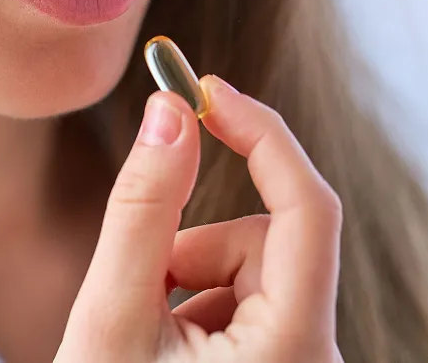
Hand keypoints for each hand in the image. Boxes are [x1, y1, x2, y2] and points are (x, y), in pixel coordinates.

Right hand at [55, 75, 343, 362]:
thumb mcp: (112, 315)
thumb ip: (142, 211)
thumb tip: (169, 113)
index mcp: (292, 348)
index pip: (307, 208)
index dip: (260, 135)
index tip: (207, 92)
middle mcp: (315, 357)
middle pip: (264, 241)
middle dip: (193, 246)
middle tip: (139, 290)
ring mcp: (299, 361)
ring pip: (250, 266)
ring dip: (188, 275)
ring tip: (146, 329)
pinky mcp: (280, 362)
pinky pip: (247, 295)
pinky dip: (197, 298)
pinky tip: (165, 343)